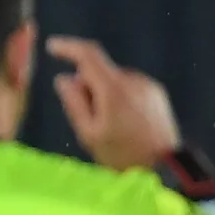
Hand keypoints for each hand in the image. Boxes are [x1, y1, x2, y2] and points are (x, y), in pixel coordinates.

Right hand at [48, 37, 180, 172]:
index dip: (68, 47)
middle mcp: (132, 80)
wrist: (162, 167)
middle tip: (87, 120)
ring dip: (104, 96)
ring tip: (110, 128)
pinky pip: (129, 89)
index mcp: (113, 89)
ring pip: (114, 82)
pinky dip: (120, 100)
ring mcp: (147, 85)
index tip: (52, 47)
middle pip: (100, 72)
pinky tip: (125, 125)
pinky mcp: (156, 92)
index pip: (88, 54)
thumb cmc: (120, 156)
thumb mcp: (88, 134)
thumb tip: (63, 79)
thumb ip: (74, 103)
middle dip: (87, 87)